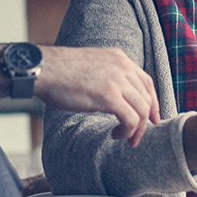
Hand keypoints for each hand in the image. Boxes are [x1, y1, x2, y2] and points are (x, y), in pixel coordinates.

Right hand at [34, 45, 160, 146]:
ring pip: (142, 110)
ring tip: (125, 138)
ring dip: (136, 129)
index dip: (153, 103)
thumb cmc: (59, 72)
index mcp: (119, 58)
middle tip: (136, 137)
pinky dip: (127, 131)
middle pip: (147, 97)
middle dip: (146, 121)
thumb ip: (107, 76)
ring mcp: (117, 80)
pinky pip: (131, 119)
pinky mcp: (109, 96)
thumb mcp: (92, 66)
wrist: (43, 69)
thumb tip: (116, 97)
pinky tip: (115, 135)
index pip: (147, 82)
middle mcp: (122, 66)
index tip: (152, 120)